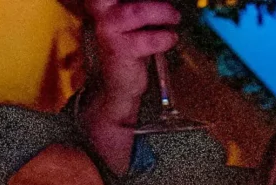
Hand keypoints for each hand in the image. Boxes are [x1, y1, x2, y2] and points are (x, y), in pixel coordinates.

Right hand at [76, 0, 179, 169]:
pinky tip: (171, 38)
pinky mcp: (120, 50)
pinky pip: (147, 40)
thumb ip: (142, 6)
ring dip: (162, 12)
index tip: (163, 3)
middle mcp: (100, 10)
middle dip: (151, 1)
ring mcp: (108, 29)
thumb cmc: (128, 48)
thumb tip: (167, 1)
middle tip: (169, 6)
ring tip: (174, 17)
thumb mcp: (133, 20)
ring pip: (137, 11)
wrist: (117, 86)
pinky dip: (164, 37)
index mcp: (103, 1)